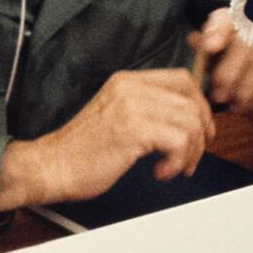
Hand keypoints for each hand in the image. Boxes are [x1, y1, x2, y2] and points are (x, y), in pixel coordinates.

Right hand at [0, 69, 213, 209]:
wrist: (52, 166)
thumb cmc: (82, 151)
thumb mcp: (117, 117)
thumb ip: (146, 110)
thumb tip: (186, 118)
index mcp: (126, 81)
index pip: (182, 79)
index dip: (199, 105)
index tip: (199, 130)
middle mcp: (130, 88)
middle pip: (191, 100)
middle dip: (201, 133)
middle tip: (191, 156)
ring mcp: (131, 107)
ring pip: (189, 122)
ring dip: (189, 152)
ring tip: (172, 168)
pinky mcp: (133, 130)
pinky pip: (178, 141)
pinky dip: (176, 162)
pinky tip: (159, 172)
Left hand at [188, 8, 252, 132]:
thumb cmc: (248, 83)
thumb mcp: (223, 69)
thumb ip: (208, 53)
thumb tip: (192, 38)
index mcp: (240, 27)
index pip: (227, 18)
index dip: (218, 29)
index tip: (211, 47)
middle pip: (242, 44)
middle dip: (226, 74)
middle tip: (218, 96)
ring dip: (243, 90)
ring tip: (235, 105)